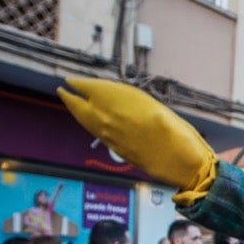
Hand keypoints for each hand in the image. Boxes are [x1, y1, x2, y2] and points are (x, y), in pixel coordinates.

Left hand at [57, 76, 217, 195]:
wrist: (181, 163)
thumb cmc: (177, 132)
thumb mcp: (156, 107)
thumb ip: (131, 101)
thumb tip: (111, 97)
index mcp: (119, 104)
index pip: (90, 89)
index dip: (79, 84)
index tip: (71, 80)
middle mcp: (109, 120)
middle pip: (80, 107)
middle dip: (70, 98)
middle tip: (62, 90)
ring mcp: (110, 137)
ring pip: (85, 121)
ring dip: (76, 111)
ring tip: (71, 103)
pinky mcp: (116, 149)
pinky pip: (95, 132)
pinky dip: (87, 123)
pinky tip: (90, 121)